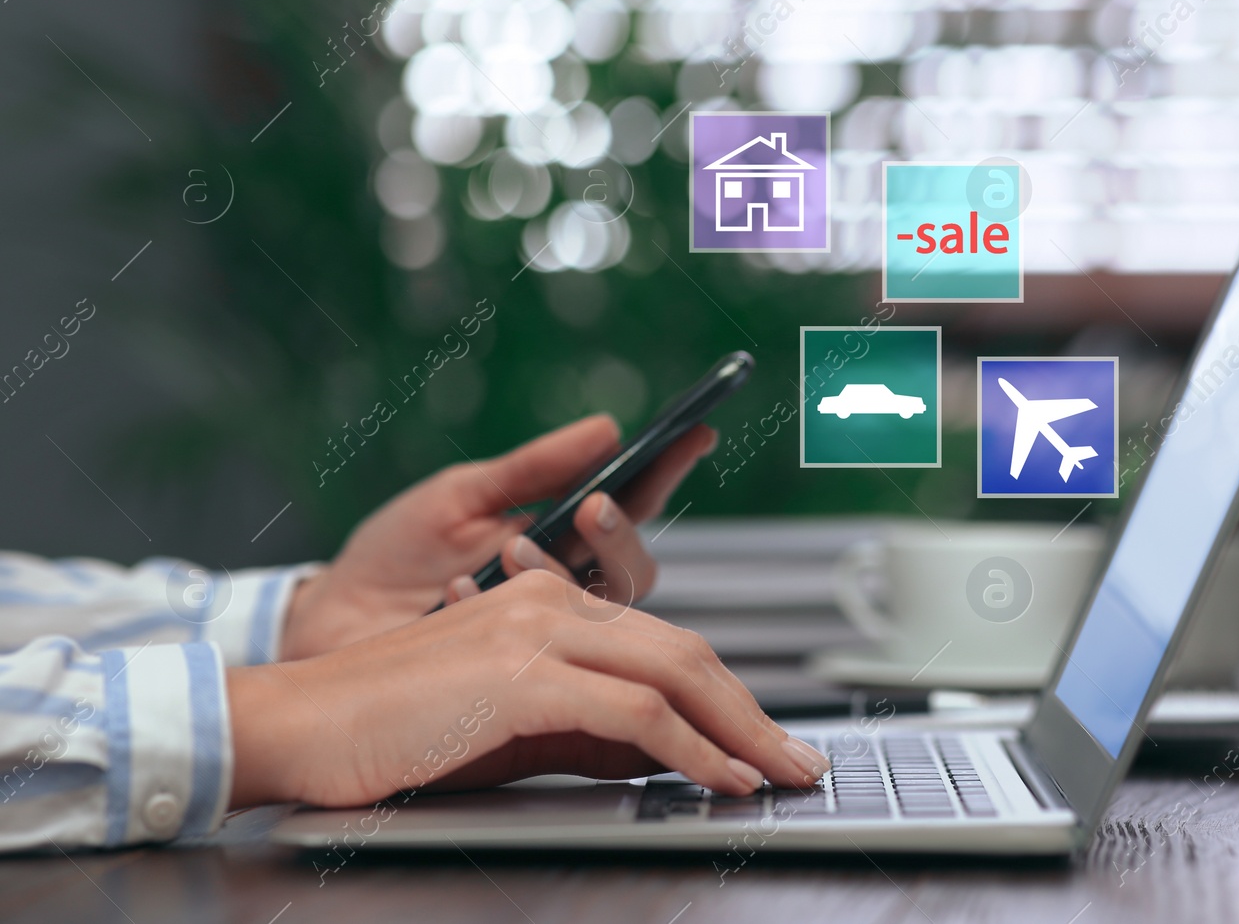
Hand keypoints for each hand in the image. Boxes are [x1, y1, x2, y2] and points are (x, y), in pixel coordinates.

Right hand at [229, 560, 829, 807]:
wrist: (297, 724)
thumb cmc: (390, 730)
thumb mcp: (511, 727)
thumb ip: (589, 731)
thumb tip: (671, 756)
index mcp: (547, 601)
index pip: (664, 644)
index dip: (727, 693)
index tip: (765, 740)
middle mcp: (550, 601)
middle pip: (685, 652)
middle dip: (752, 713)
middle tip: (798, 761)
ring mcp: (536, 629)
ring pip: (675, 672)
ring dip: (740, 731)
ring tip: (779, 776)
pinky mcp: (521, 673)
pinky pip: (636, 711)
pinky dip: (692, 748)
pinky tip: (720, 781)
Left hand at [280, 415, 716, 659]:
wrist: (326, 625)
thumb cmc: (393, 561)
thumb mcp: (460, 496)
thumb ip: (534, 469)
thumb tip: (607, 428)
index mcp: (562, 538)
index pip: (634, 506)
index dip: (669, 472)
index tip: (693, 435)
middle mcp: (567, 591)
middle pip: (637, 569)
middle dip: (621, 534)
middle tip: (591, 505)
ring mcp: (548, 641)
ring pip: (607, 617)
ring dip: (564, 572)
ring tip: (513, 544)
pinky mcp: (523, 685)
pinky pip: (548, 657)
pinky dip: (503, 612)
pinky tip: (460, 586)